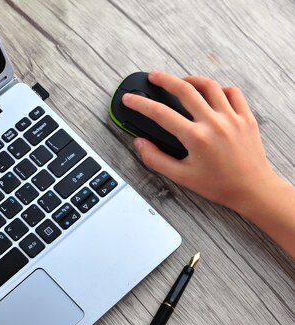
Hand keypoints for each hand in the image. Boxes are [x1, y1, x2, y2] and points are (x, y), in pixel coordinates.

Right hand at [122, 70, 279, 215]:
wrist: (253, 190)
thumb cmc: (219, 185)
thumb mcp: (181, 176)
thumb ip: (156, 159)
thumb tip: (140, 143)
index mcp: (196, 138)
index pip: (160, 114)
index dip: (140, 104)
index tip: (129, 99)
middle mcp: (214, 123)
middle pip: (185, 90)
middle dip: (165, 79)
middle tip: (153, 76)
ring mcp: (232, 117)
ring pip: (209, 86)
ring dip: (191, 80)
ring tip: (181, 81)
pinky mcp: (246, 117)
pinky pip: (232, 93)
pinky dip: (219, 89)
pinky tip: (210, 94)